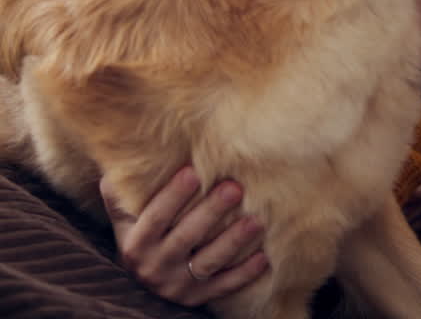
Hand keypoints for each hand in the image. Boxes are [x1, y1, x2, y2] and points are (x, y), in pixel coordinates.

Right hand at [101, 167, 268, 306]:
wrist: (140, 287)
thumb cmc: (139, 238)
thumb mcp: (125, 221)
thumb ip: (121, 194)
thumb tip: (119, 160)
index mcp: (136, 244)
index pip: (155, 218)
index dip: (173, 196)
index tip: (193, 171)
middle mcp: (155, 267)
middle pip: (187, 237)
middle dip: (211, 211)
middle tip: (234, 188)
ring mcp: (178, 285)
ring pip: (209, 261)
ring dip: (234, 241)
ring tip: (256, 221)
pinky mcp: (198, 297)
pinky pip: (225, 285)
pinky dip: (244, 273)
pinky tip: (263, 257)